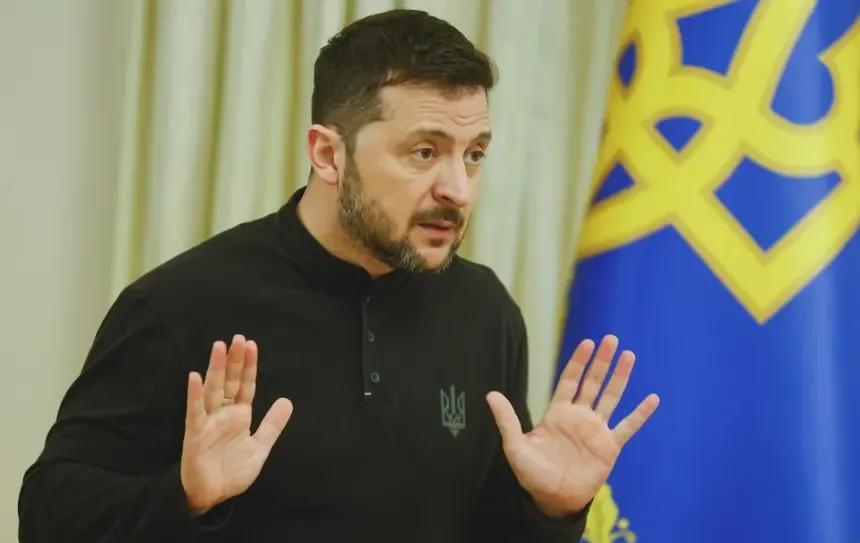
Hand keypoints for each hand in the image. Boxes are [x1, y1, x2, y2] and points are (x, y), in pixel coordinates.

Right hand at [181, 334, 292, 514]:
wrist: (213, 497)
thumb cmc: (231, 472)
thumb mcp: (259, 447)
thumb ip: (272, 425)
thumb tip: (287, 401)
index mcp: (238, 416)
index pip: (246, 385)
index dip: (249, 366)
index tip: (252, 344)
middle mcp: (223, 414)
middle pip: (230, 382)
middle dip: (234, 360)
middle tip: (238, 338)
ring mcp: (208, 422)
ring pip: (213, 390)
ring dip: (215, 368)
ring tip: (219, 347)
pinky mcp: (195, 435)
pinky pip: (195, 412)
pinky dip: (194, 395)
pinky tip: (194, 377)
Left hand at [486, 335, 658, 515]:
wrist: (553, 499)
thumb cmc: (532, 473)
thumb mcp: (515, 445)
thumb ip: (506, 419)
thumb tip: (490, 394)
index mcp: (557, 413)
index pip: (569, 380)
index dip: (578, 361)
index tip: (587, 342)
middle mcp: (579, 417)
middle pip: (592, 382)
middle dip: (601, 361)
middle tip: (610, 339)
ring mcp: (596, 430)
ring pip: (611, 397)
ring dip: (620, 377)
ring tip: (629, 355)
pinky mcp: (609, 446)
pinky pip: (628, 426)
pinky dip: (640, 413)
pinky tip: (653, 398)